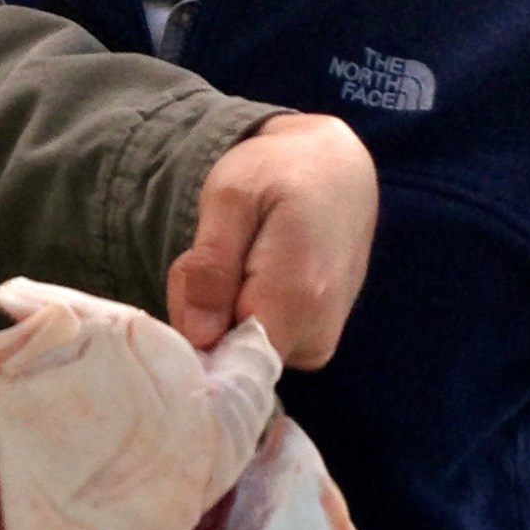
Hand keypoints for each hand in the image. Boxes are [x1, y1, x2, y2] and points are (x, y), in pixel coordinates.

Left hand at [166, 113, 376, 369]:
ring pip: (236, 351)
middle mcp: (316, 334)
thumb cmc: (278, 173)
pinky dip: (237, 313)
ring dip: (216, 309)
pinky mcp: (315, 344)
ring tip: (236, 254)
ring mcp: (319, 344)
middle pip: (224, 354)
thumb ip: (210, 267)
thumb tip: (199, 338)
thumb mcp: (229, 198)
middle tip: (213, 251)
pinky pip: (256, 346)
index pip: (223, 359)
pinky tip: (251, 272)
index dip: (192, 327)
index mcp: (296, 299)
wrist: (336, 170)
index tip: (194, 274)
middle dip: (200, 311)